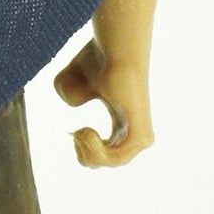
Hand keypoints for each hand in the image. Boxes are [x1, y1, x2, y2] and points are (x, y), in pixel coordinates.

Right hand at [54, 36, 154, 167]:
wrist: (115, 50)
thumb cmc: (96, 59)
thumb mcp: (72, 83)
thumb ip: (71, 97)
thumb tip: (77, 104)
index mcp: (122, 120)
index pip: (104, 152)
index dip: (81, 147)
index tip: (72, 131)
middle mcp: (134, 129)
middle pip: (106, 161)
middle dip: (84, 153)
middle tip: (77, 132)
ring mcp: (141, 135)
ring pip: (112, 163)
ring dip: (88, 151)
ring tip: (82, 132)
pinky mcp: (141, 136)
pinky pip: (117, 159)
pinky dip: (96, 150)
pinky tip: (87, 132)